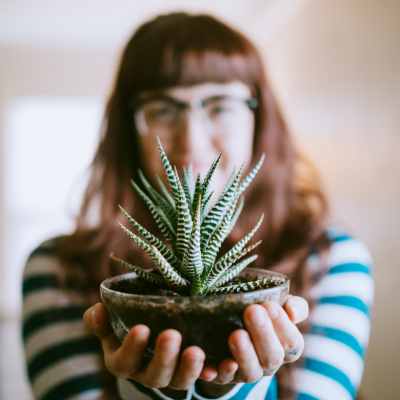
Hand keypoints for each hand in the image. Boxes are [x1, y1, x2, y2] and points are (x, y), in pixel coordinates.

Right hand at [83, 303, 205, 389]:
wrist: (154, 330)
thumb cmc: (130, 323)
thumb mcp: (113, 322)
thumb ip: (102, 319)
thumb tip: (97, 310)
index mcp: (124, 361)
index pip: (124, 361)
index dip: (131, 348)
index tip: (141, 328)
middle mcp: (147, 373)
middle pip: (155, 375)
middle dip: (163, 357)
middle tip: (171, 335)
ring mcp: (172, 375)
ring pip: (180, 381)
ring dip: (189, 368)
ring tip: (197, 351)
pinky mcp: (193, 371)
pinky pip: (205, 378)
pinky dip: (215, 373)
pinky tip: (223, 364)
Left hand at [200, 295, 308, 384]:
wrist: (229, 326)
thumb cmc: (260, 313)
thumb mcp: (278, 306)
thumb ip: (294, 306)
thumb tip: (292, 311)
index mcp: (285, 347)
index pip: (293, 342)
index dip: (283, 325)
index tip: (270, 304)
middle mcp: (268, 364)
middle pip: (272, 358)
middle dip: (263, 334)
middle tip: (252, 310)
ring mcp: (245, 371)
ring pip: (250, 372)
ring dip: (244, 354)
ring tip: (237, 334)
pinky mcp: (223, 375)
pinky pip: (221, 378)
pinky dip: (218, 372)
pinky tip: (212, 366)